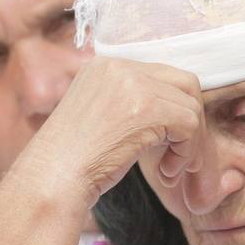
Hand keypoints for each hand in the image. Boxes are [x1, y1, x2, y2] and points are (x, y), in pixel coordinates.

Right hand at [15, 57, 203, 209]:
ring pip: (191, 107)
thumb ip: (134, 103)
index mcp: (106, 65)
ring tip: (169, 170)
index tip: (171, 142)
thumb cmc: (75, 161)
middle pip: (185, 84)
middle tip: (183, 156)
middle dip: (192, 122)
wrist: (51, 179)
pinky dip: (186, 153)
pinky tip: (165, 173)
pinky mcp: (147, 108)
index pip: (163, 76)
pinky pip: (190, 125)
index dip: (176, 111)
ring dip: (190, 144)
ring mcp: (133, 84)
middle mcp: (119, 66)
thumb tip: (184, 108)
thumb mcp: (103, 117)